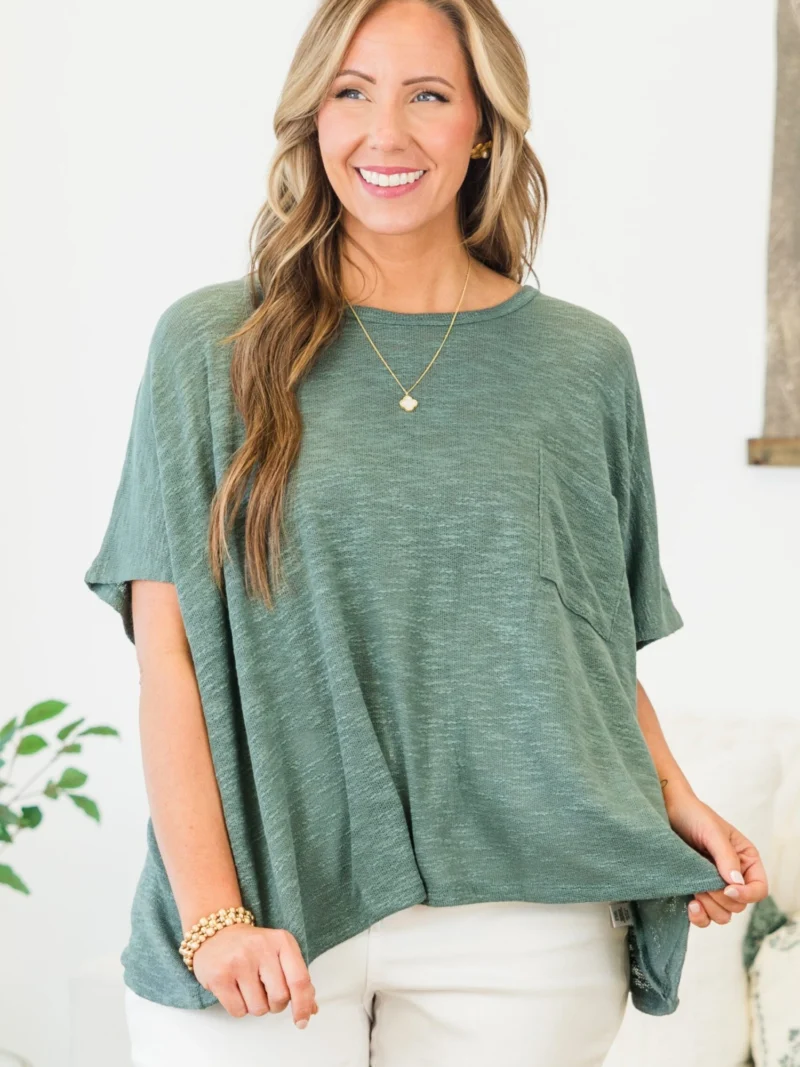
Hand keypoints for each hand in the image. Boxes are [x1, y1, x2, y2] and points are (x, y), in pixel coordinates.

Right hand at [191, 922, 319, 1022]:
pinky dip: (239, 1008)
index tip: (303, 1020)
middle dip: (275, 1004)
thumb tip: (311, 1008)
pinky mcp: (220, 976)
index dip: (303, 1005)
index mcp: (282, 941)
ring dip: (256, 1006)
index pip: (300, 979)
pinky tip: (235, 990)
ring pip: (259, 1009)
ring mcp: (239, 961)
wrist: (216, 934)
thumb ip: (297, 977)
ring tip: (249, 987)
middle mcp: (262, 948)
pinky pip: (238, 1011)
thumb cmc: (251, 946)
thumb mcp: (279, 952)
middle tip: (266, 992)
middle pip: (280, 998)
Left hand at [665, 789, 768, 927]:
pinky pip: (705, 917)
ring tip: (694, 892)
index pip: (758, 889)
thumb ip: (726, 856)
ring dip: (710, 908)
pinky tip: (690, 905)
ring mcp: (714, 885)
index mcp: (745, 860)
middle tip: (702, 884)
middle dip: (721, 898)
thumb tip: (736, 884)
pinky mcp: (695, 891)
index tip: (727, 888)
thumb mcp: (712, 831)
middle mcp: (733, 876)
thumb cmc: (693, 815)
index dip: (747, 895)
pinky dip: (700, 917)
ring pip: (723, 915)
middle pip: (739, 906)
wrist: (666, 810)